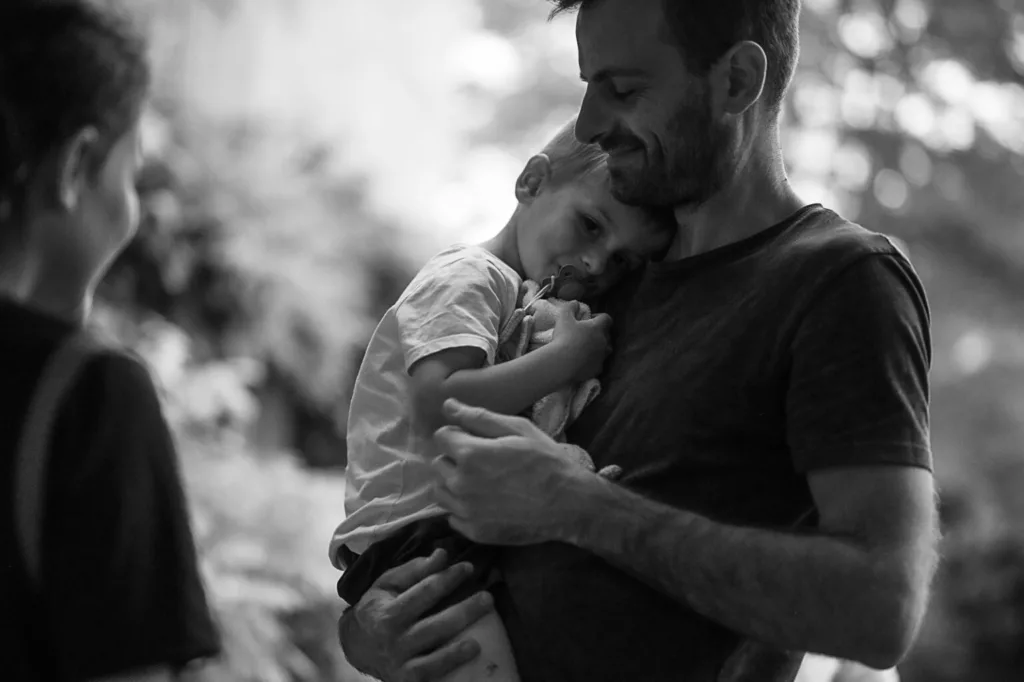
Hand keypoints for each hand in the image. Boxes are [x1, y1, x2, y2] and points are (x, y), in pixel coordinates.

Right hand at [338, 549, 493, 681]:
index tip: (468, 568)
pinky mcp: (407, 679)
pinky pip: (430, 675)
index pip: (424, 592)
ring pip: (433, 656)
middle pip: (434, 626)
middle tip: (488, 598)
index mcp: (388, 612)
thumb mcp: (387, 583)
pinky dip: (448, 667)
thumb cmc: (378, 607)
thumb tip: (443, 554)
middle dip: (463, 611)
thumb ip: (415, 569)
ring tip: (479, 641)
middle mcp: (393, 639)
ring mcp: (400, 663)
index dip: (448, 578)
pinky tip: (468, 658)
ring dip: (457, 650)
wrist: (357, 645)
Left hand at [431, 399, 601, 545]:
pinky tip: (486, 503)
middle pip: (439, 463)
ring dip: (454, 484)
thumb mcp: (518, 429)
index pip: (441, 436)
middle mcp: (461, 483)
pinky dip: (463, 508)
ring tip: (481, 483)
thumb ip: (478, 417)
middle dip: (455, 458)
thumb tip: (447, 405)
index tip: (476, 440)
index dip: (458, 435)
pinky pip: (453, 516)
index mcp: (470, 453)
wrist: (569, 504)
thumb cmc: (546, 461)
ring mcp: (466, 510)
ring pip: (441, 491)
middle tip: (483, 462)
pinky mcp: (473, 531)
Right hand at [550, 303, 611, 381]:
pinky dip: (592, 362)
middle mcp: (604, 342)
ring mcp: (602, 357)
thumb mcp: (564, 318)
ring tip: (585, 349)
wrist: (563, 364)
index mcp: (598, 328)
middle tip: (585, 334)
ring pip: (605, 351)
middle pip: (607, 336)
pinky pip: (598, 364)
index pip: (607, 318)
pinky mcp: (598, 369)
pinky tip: (582, 362)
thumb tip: (575, 303)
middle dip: (599, 334)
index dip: (599, 317)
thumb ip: (570, 307)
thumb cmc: (564, 338)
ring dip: (598, 348)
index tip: (589, 319)